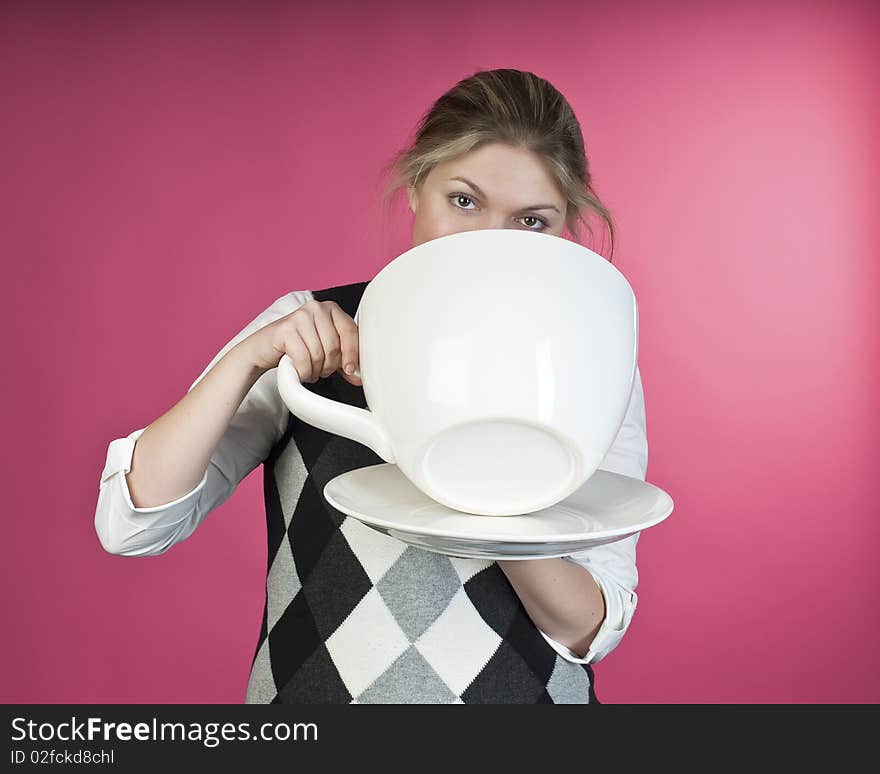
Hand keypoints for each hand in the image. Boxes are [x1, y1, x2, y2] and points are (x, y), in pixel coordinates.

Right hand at [242, 300, 361, 385]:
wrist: (264, 348)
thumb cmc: (297, 347)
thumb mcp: (325, 352)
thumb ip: (343, 362)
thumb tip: (360, 377)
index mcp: (331, 309)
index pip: (350, 330)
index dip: (353, 354)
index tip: (351, 370)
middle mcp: (316, 308)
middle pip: (334, 346)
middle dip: (329, 366)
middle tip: (321, 371)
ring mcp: (299, 316)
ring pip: (319, 354)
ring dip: (315, 370)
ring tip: (309, 369)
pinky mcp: (285, 329)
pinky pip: (303, 358)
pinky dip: (303, 371)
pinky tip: (299, 370)